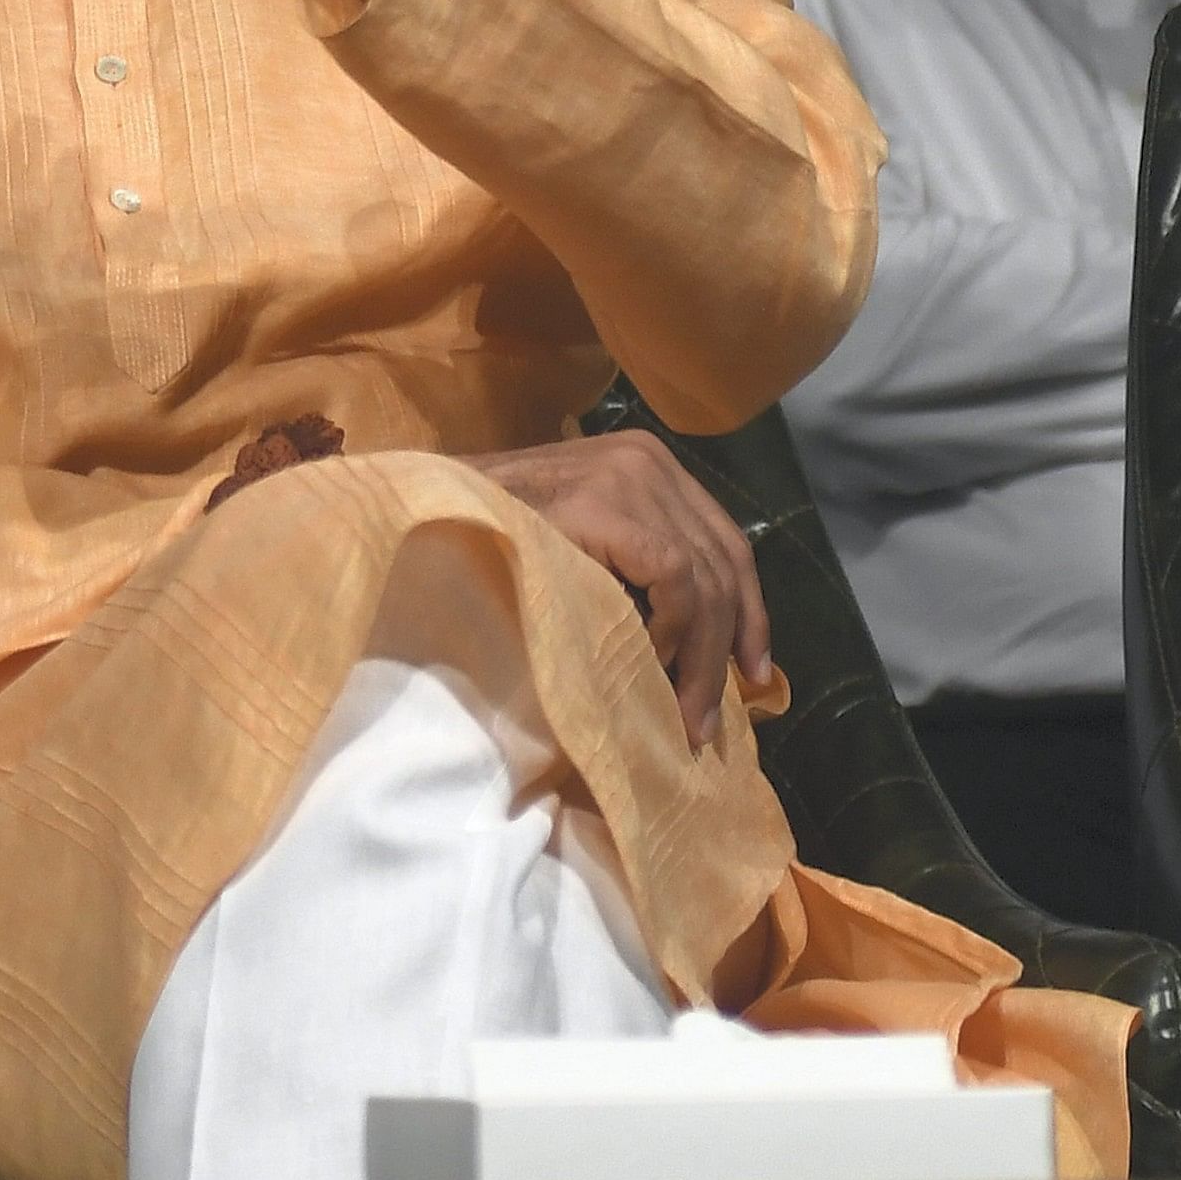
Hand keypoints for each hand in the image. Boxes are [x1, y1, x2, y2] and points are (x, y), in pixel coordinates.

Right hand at [471, 428, 769, 746]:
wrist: (426, 507)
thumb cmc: (492, 539)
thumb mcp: (582, 544)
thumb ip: (636, 565)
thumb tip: (699, 643)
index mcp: (647, 464)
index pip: (726, 542)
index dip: (749, 615)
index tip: (754, 677)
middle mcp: (647, 460)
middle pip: (724, 562)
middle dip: (727, 648)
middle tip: (712, 719)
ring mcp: (627, 475)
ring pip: (704, 578)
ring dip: (699, 658)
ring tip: (684, 714)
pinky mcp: (602, 503)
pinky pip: (672, 576)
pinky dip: (671, 628)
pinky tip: (645, 659)